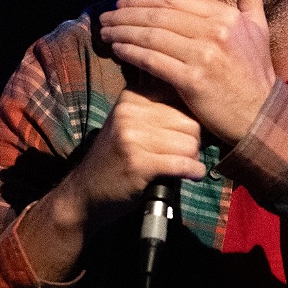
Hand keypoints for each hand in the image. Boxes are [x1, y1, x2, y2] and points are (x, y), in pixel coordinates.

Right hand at [60, 86, 204, 231]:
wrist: (85, 192)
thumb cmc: (117, 158)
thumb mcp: (132, 123)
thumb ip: (160, 111)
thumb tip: (202, 108)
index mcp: (132, 96)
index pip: (181, 100)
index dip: (190, 122)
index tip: (184, 137)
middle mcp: (130, 111)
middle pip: (190, 123)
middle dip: (194, 143)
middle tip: (186, 156)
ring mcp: (132, 136)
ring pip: (189, 145)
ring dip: (193, 160)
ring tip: (184, 166)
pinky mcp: (137, 163)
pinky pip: (182, 164)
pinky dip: (194, 172)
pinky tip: (192, 176)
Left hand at [100, 0, 275, 143]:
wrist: (262, 115)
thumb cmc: (256, 71)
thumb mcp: (258, 23)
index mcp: (225, 15)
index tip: (122, 2)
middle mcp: (215, 31)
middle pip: (157, 15)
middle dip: (125, 13)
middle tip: (106, 16)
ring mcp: (203, 55)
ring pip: (151, 36)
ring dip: (122, 31)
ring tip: (106, 31)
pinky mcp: (192, 81)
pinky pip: (151, 60)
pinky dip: (130, 52)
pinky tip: (118, 49)